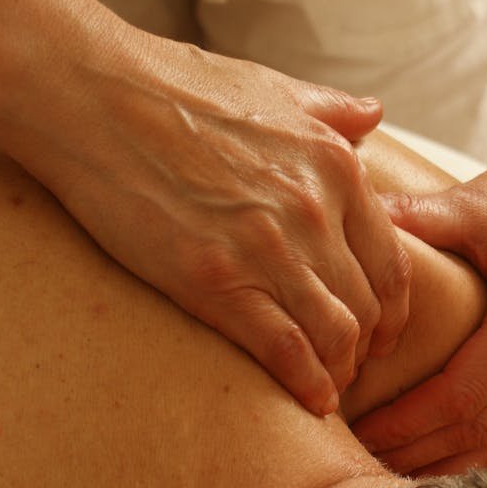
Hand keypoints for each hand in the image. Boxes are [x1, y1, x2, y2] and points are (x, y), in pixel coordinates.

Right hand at [7, 35, 410, 415]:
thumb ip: (332, 110)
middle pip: (367, 308)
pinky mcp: (215, 281)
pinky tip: (310, 402)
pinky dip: (305, 384)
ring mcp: (268, 248)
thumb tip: (374, 114)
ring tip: (329, 388)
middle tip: (352, 368)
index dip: (393, 312)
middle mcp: (315, 211)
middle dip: (367, 350)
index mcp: (336, 168)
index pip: (392, 264)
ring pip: (335, 336)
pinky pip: (284, 350)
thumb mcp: (272, 86)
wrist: (93, 95)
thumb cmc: (175, 86)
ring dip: (339, 373)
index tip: (381, 333)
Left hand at [352, 129, 486, 474]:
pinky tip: (462, 466)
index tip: (362, 434)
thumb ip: (409, 221)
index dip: (408, 423)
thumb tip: (346, 216)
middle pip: (484, 429)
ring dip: (458, 463)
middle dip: (422, 452)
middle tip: (368, 461)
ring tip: (404, 471)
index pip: (460, 395)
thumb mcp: (469, 204)